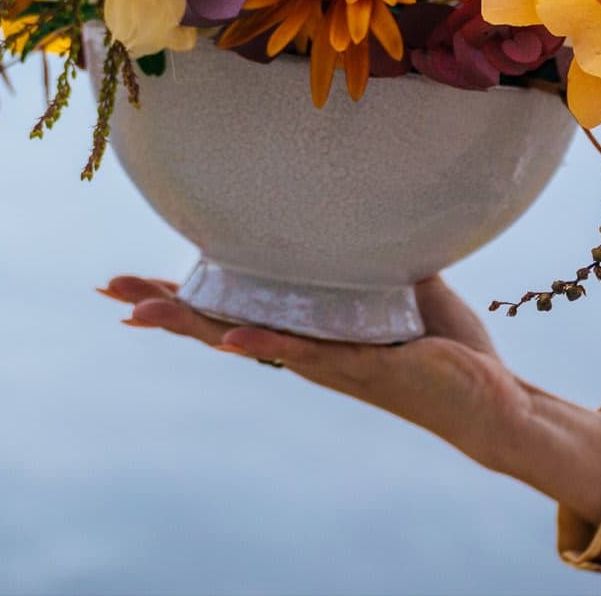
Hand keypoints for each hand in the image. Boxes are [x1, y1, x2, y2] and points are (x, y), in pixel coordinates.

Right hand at [101, 274, 600, 521]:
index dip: (183, 295)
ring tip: (142, 313)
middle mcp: (308, 350)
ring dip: (193, 325)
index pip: (235, 307)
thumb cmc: (447, 347)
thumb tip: (362, 200)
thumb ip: (374, 250)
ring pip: (246, 340)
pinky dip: (266, 344)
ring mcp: (329, 363)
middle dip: (164, 308)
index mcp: (310, 329)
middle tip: (109, 291)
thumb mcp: (404, 281)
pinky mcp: (363, 368)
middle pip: (219, 325)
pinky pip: (306, 353)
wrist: (491, 399)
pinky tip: (229, 338)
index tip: (130, 283)